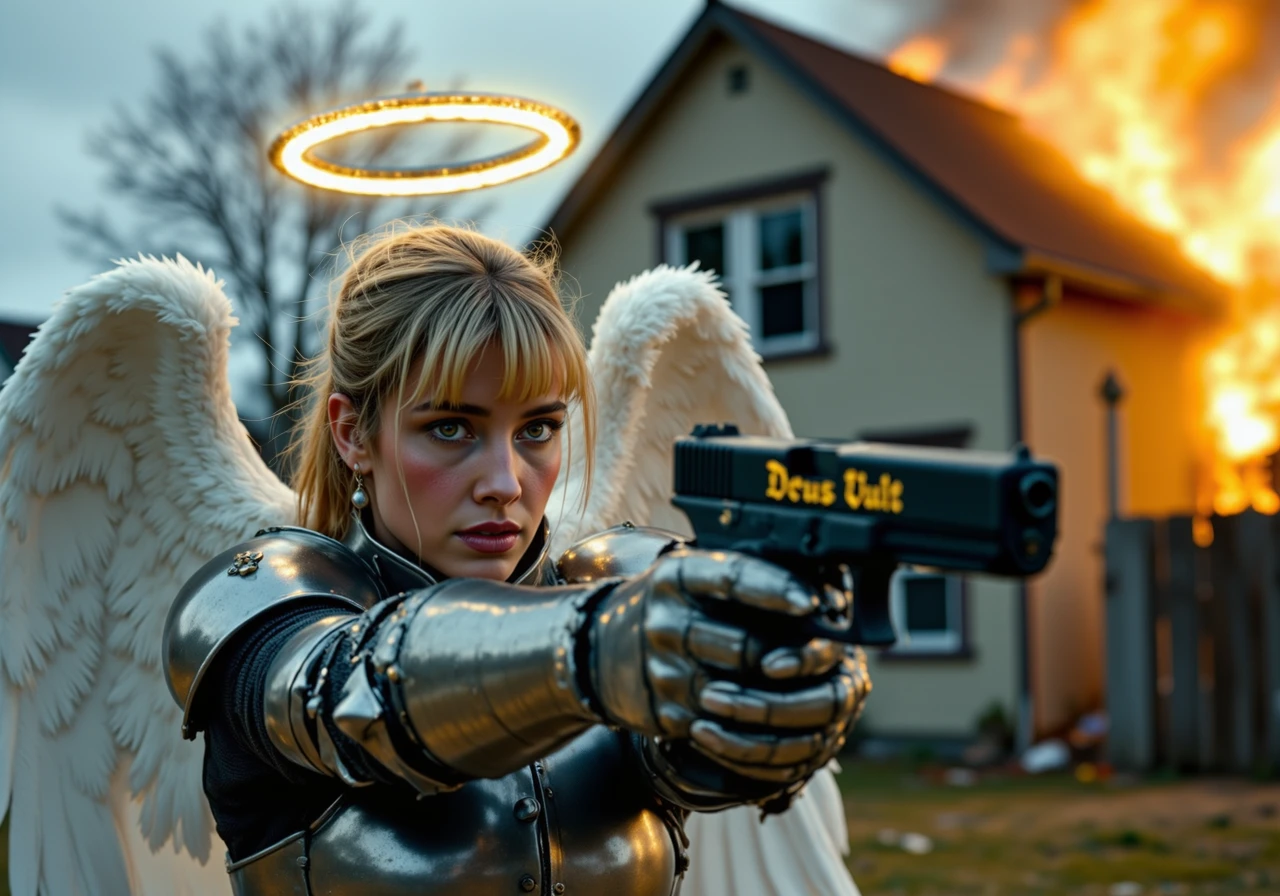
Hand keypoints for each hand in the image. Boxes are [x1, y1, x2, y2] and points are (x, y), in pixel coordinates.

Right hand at [586, 548, 868, 784]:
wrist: (597, 652)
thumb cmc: (664, 608)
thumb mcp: (686, 578)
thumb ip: (735, 576)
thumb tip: (813, 584)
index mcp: (675, 577)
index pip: (733, 577)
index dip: (777, 589)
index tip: (813, 601)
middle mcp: (664, 621)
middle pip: (745, 644)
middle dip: (791, 653)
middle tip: (826, 653)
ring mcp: (662, 669)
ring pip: (738, 688)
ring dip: (776, 692)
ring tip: (804, 685)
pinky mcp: (664, 710)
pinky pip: (721, 723)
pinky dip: (751, 721)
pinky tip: (769, 713)